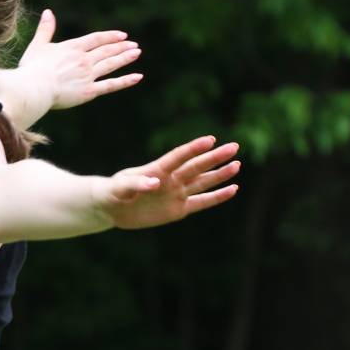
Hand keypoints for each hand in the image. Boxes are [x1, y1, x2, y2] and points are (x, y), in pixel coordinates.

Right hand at [16, 9, 143, 111]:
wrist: (35, 88)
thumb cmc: (32, 69)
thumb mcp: (38, 46)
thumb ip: (45, 29)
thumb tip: (48, 12)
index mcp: (73, 47)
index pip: (96, 39)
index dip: (110, 36)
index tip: (122, 35)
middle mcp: (84, 59)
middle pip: (107, 50)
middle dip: (121, 46)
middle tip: (134, 44)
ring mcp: (88, 75)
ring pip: (111, 64)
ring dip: (125, 57)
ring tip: (137, 53)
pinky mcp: (89, 91)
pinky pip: (111, 85)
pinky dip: (125, 81)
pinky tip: (138, 76)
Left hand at [100, 135, 239, 229]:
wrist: (112, 207)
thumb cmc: (113, 192)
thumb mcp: (119, 188)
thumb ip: (136, 184)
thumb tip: (156, 183)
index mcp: (157, 170)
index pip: (178, 157)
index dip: (194, 149)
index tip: (210, 140)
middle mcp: (171, 179)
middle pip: (196, 167)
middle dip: (215, 158)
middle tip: (234, 147)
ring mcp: (177, 193)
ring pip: (202, 182)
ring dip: (220, 174)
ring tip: (237, 164)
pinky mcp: (179, 209)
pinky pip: (201, 203)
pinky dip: (217, 197)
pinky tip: (233, 189)